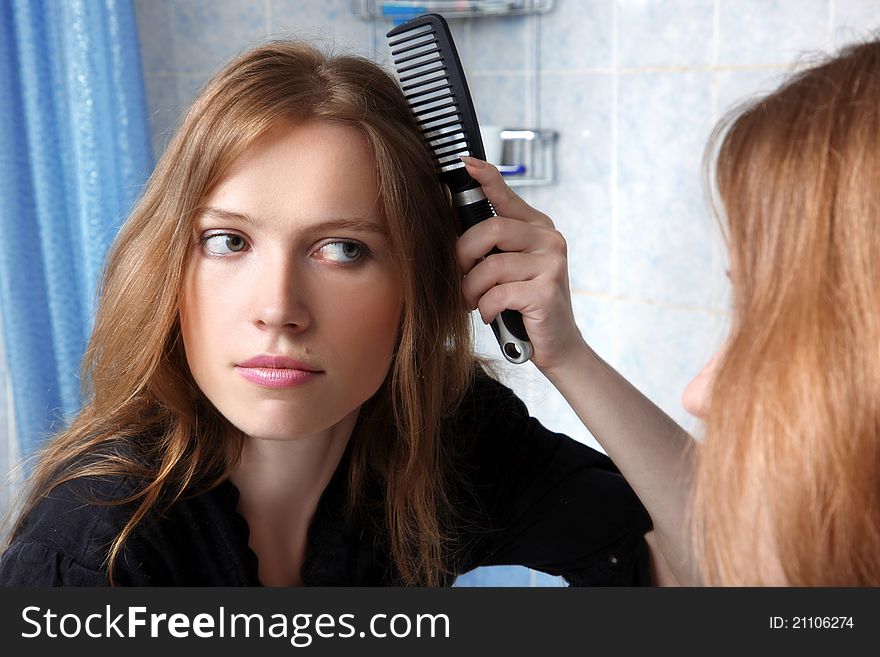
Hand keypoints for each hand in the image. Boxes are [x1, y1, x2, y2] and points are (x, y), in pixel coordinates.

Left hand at [456, 156, 585, 371]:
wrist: (554, 344)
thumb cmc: (524, 305)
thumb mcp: (508, 268)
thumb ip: (492, 244)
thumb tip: (453, 219)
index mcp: (538, 228)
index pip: (508, 196)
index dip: (486, 178)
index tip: (466, 163)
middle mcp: (549, 239)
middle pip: (491, 229)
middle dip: (464, 256)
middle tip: (460, 279)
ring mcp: (552, 264)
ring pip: (491, 266)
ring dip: (472, 290)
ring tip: (474, 303)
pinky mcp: (547, 291)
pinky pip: (498, 293)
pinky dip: (486, 308)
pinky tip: (492, 314)